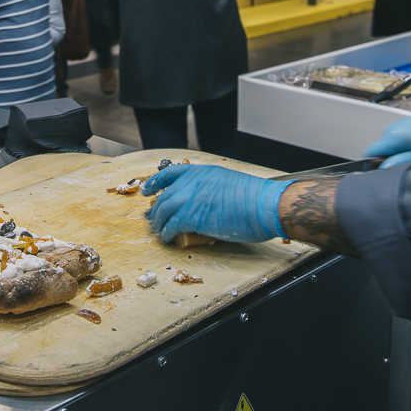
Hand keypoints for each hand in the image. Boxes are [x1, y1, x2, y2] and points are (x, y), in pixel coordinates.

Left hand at [142, 165, 288, 243]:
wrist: (263, 205)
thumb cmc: (255, 198)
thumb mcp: (228, 184)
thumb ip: (209, 190)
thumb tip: (200, 204)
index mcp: (203, 172)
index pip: (170, 173)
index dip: (155, 182)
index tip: (147, 190)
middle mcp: (193, 182)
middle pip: (165, 196)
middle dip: (156, 209)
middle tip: (152, 218)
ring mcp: (191, 198)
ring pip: (164, 210)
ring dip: (159, 222)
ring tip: (159, 231)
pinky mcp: (192, 216)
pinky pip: (171, 225)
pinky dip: (167, 233)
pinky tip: (168, 238)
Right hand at [363, 90, 410, 166]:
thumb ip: (399, 161)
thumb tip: (383, 168)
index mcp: (392, 137)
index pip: (370, 152)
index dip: (375, 162)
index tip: (387, 168)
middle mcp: (390, 130)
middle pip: (381, 150)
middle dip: (391, 158)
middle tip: (410, 161)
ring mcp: (397, 125)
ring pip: (391, 145)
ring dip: (401, 151)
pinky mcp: (405, 124)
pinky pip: (398, 139)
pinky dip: (406, 144)